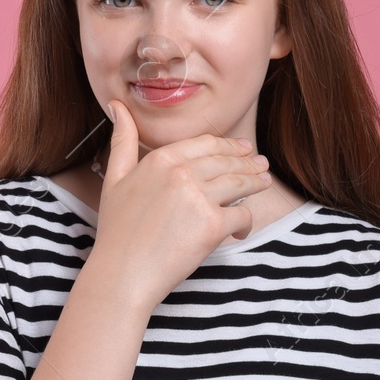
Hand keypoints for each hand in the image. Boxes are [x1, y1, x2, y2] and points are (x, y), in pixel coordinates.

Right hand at [89, 98, 272, 312]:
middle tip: (262, 166)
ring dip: (256, 184)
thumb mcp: (115, 179)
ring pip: (240, 183)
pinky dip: (246, 223)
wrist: (121, 273)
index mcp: (161, 159)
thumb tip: (117, 107)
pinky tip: (242, 228)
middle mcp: (181, 173)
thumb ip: (122, 141)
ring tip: (264, 185)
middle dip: (248, 163)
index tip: (242, 148)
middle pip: (227, 162)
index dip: (228, 145)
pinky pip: (242, 215)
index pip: (206, 144)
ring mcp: (199, 198)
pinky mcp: (213, 224)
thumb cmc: (116, 231)